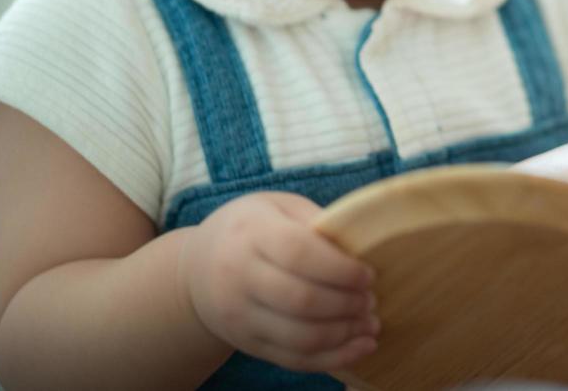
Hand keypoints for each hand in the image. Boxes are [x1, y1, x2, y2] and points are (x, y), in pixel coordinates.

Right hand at [178, 191, 378, 372]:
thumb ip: (316, 221)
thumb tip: (362, 247)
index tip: (368, 274)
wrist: (196, 270)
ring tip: (371, 322)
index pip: (299, 254)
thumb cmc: (250, 229)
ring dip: (345, 334)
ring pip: (301, 337)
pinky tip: (361, 346)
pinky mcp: (247, 344)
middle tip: (371, 299)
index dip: (341, 269)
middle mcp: (239, 277)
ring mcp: (240, 317)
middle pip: (302, 301)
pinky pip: (294, 359)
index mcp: (251, 234)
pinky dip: (334, 358)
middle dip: (347, 304)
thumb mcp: (278, 207)